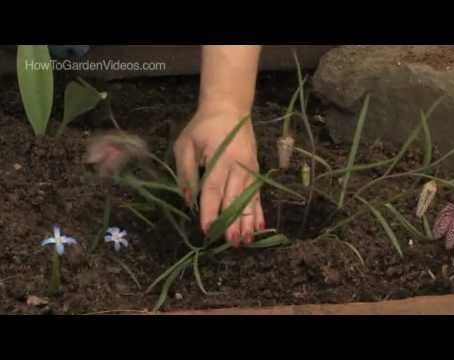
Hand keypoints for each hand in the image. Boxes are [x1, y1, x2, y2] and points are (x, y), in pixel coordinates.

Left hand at [174, 106, 264, 246]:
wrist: (230, 108)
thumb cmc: (204, 126)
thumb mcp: (186, 144)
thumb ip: (186, 171)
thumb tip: (188, 200)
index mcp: (220, 158)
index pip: (213, 189)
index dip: (210, 209)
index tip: (207, 228)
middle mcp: (239, 166)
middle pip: (235, 198)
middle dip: (233, 221)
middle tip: (231, 242)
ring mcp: (250, 169)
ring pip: (249, 199)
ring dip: (248, 221)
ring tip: (246, 241)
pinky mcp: (256, 171)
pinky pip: (258, 195)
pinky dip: (259, 212)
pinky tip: (260, 227)